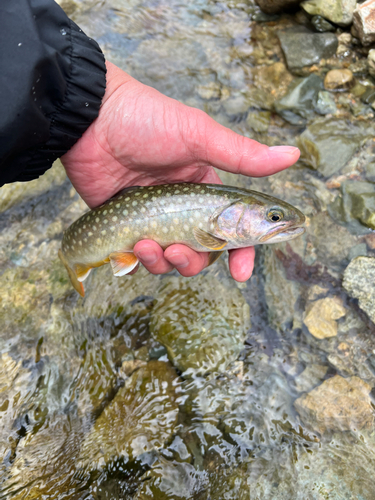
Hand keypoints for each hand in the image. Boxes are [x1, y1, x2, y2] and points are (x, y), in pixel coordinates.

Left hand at [61, 61, 299, 281]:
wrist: (91, 119)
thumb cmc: (148, 122)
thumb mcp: (198, 137)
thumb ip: (242, 156)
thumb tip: (292, 155)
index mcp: (204, 190)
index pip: (230, 230)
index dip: (240, 253)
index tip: (242, 273)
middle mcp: (181, 209)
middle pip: (199, 252)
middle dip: (193, 261)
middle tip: (180, 252)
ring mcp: (152, 220)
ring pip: (168, 260)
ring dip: (163, 262)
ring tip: (147, 246)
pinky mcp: (124, 227)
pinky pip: (137, 258)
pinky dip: (137, 261)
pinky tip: (132, 247)